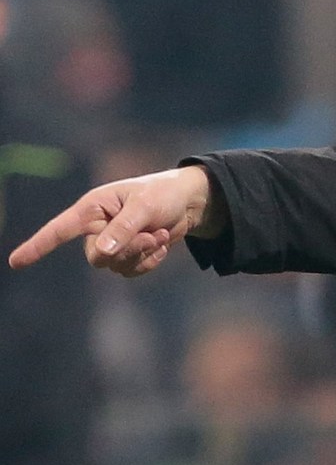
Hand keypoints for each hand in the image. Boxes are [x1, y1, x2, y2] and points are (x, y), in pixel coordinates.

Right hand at [8, 165, 224, 276]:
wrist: (189, 202)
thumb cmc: (163, 194)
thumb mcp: (145, 206)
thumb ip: (123, 229)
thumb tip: (101, 253)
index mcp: (93, 208)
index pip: (60, 229)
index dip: (38, 245)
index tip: (16, 262)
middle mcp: (98, 227)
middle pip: (96, 257)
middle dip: (127, 250)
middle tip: (150, 234)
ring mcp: (113, 242)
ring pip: (115, 266)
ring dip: (141, 254)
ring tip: (158, 234)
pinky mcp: (129, 253)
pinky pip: (131, 271)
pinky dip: (149, 262)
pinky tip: (161, 246)